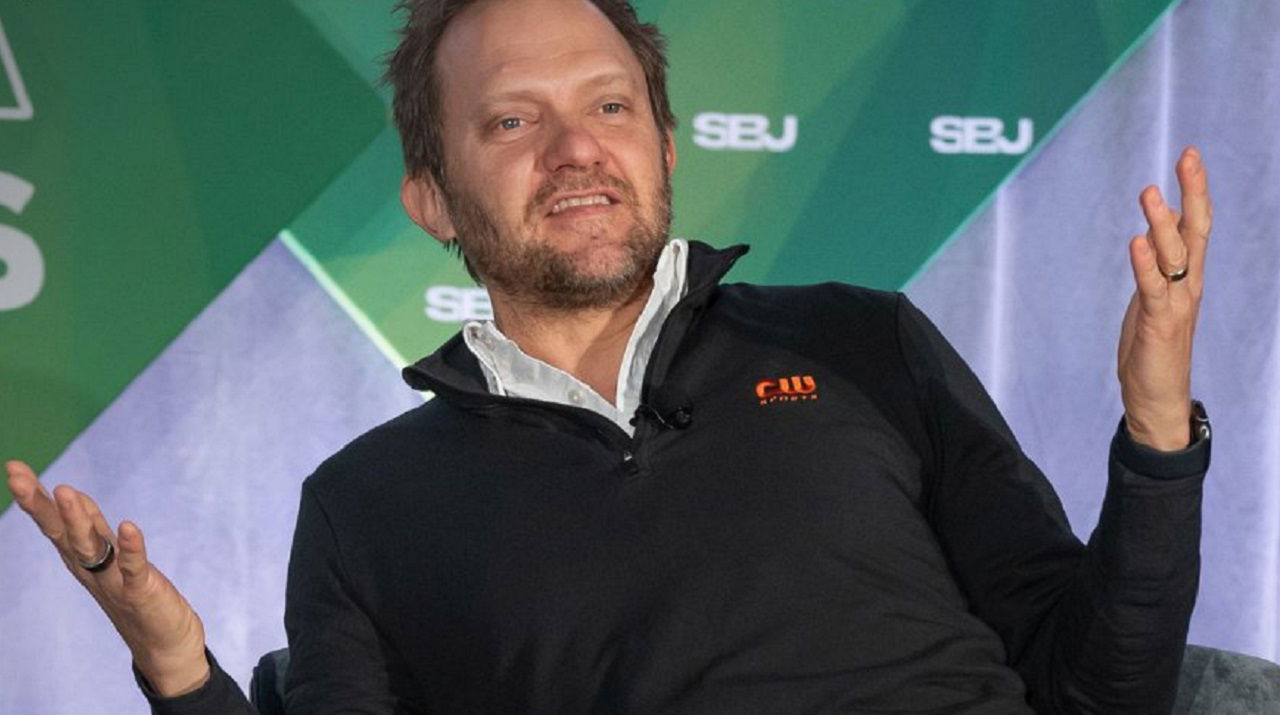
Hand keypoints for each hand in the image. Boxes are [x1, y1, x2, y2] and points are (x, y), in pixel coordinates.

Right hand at [4, 460, 210, 696]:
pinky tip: (129, 526)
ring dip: (77, 519)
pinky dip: (132, 547)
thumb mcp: (108, 556)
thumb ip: (90, 527)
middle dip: (40, 505)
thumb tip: (69, 493)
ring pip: (90, 546)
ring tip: (63, 490)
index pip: (54, 523)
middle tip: (16, 476)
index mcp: (82, 559)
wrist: (163, 646)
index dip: (35, 497)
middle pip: (61, 533)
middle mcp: (91, 569)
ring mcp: (113, 581)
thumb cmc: (134, 596)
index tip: (14, 467)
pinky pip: (134, 567)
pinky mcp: (141, 592)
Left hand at [1117, 146, 1211, 450]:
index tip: (1190, 155)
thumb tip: (1155, 231)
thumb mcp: (1153, 299)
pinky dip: (1144, 265)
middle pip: (1196, 230)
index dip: (1194, 191)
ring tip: (1149, 191)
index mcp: (1186, 278)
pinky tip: (1136, 242)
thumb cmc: (1152, 349)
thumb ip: (1157, 267)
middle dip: (1193, 192)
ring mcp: (1175, 304)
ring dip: (1161, 222)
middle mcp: (1187, 285)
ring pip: (1174, 255)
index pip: (1195, 226)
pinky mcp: (1159, 324)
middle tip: (1189, 156)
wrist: (1157, 398)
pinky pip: (1152, 289)